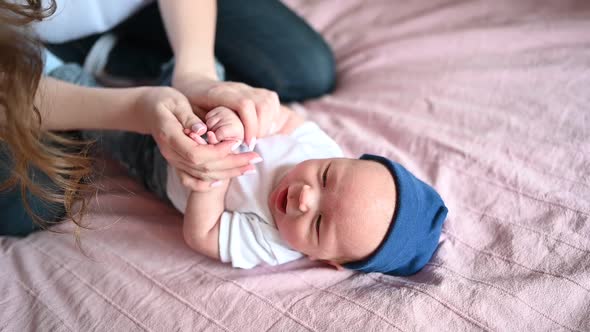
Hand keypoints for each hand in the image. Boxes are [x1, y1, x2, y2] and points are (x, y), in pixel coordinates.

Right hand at [135, 86, 260, 189]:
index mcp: (170, 137)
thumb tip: (202, 130)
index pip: (196, 153)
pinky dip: (208, 184)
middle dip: (232, 164)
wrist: (147, 110)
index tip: (236, 143)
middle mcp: (171, 154)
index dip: (218, 152)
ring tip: (249, 167)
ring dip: (228, 174)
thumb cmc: (164, 100)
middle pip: (204, 168)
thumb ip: (189, 117)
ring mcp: (174, 162)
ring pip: (202, 176)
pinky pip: (191, 181)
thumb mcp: (176, 101)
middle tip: (255, 158)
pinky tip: (225, 180)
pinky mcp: (178, 164)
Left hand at [172, 73, 279, 148]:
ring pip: (270, 101)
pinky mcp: (255, 91)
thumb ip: (198, 125)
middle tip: (251, 143)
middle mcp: (237, 87)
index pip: (244, 104)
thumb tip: (211, 139)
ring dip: (269, 123)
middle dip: (262, 127)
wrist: (194, 82)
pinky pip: (272, 101)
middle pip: (262, 103)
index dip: (250, 125)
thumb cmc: (190, 102)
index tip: (247, 143)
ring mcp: (247, 88)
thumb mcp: (187, 113)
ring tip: (257, 137)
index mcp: (219, 92)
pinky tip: (263, 129)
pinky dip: (272, 117)